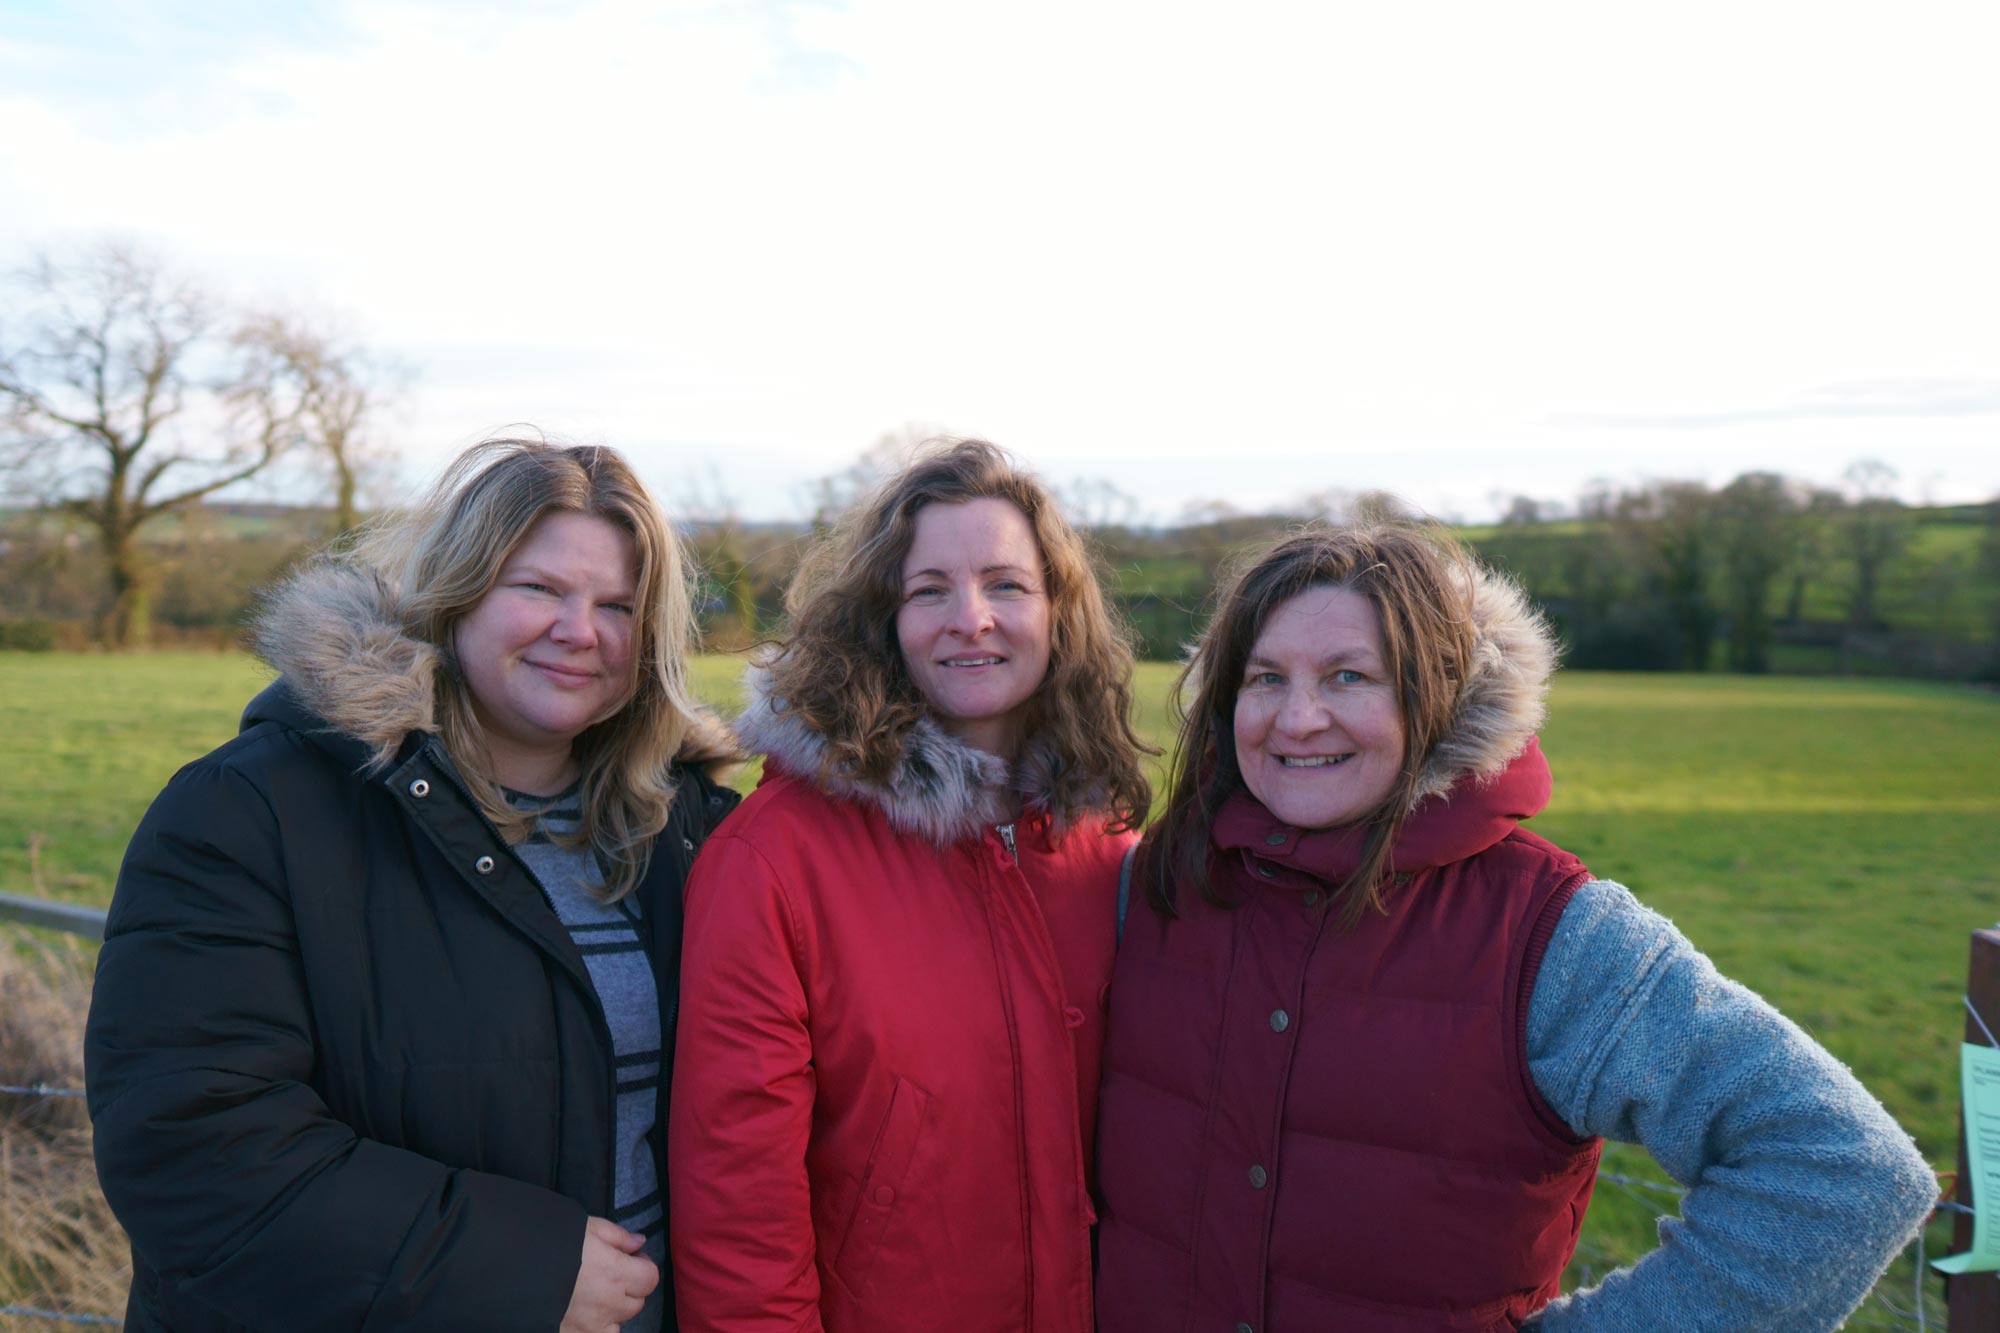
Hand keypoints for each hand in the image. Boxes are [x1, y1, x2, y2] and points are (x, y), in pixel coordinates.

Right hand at [559, 1216, 659, 1332]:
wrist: (508, 1267)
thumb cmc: (549, 1241)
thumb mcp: (586, 1226)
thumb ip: (617, 1236)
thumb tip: (639, 1243)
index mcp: (614, 1273)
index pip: (650, 1279)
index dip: (643, 1266)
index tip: (630, 1259)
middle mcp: (606, 1304)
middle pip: (635, 1303)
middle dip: (628, 1288)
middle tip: (609, 1275)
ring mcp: (587, 1326)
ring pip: (616, 1326)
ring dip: (611, 1313)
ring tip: (592, 1297)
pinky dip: (593, 1328)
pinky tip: (579, 1312)